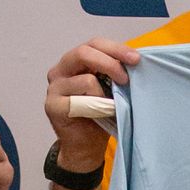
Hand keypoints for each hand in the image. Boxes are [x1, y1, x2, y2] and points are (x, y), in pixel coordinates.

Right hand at [44, 35, 141, 173]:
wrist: (86, 146)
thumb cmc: (100, 114)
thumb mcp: (110, 87)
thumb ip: (114, 72)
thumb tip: (135, 60)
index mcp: (74, 61)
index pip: (94, 44)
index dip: (116, 48)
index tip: (136, 59)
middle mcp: (60, 70)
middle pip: (84, 52)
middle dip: (111, 63)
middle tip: (127, 79)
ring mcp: (54, 87)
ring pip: (86, 79)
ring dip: (106, 93)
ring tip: (113, 105)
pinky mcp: (53, 105)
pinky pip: (80, 101)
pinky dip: (97, 107)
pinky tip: (100, 114)